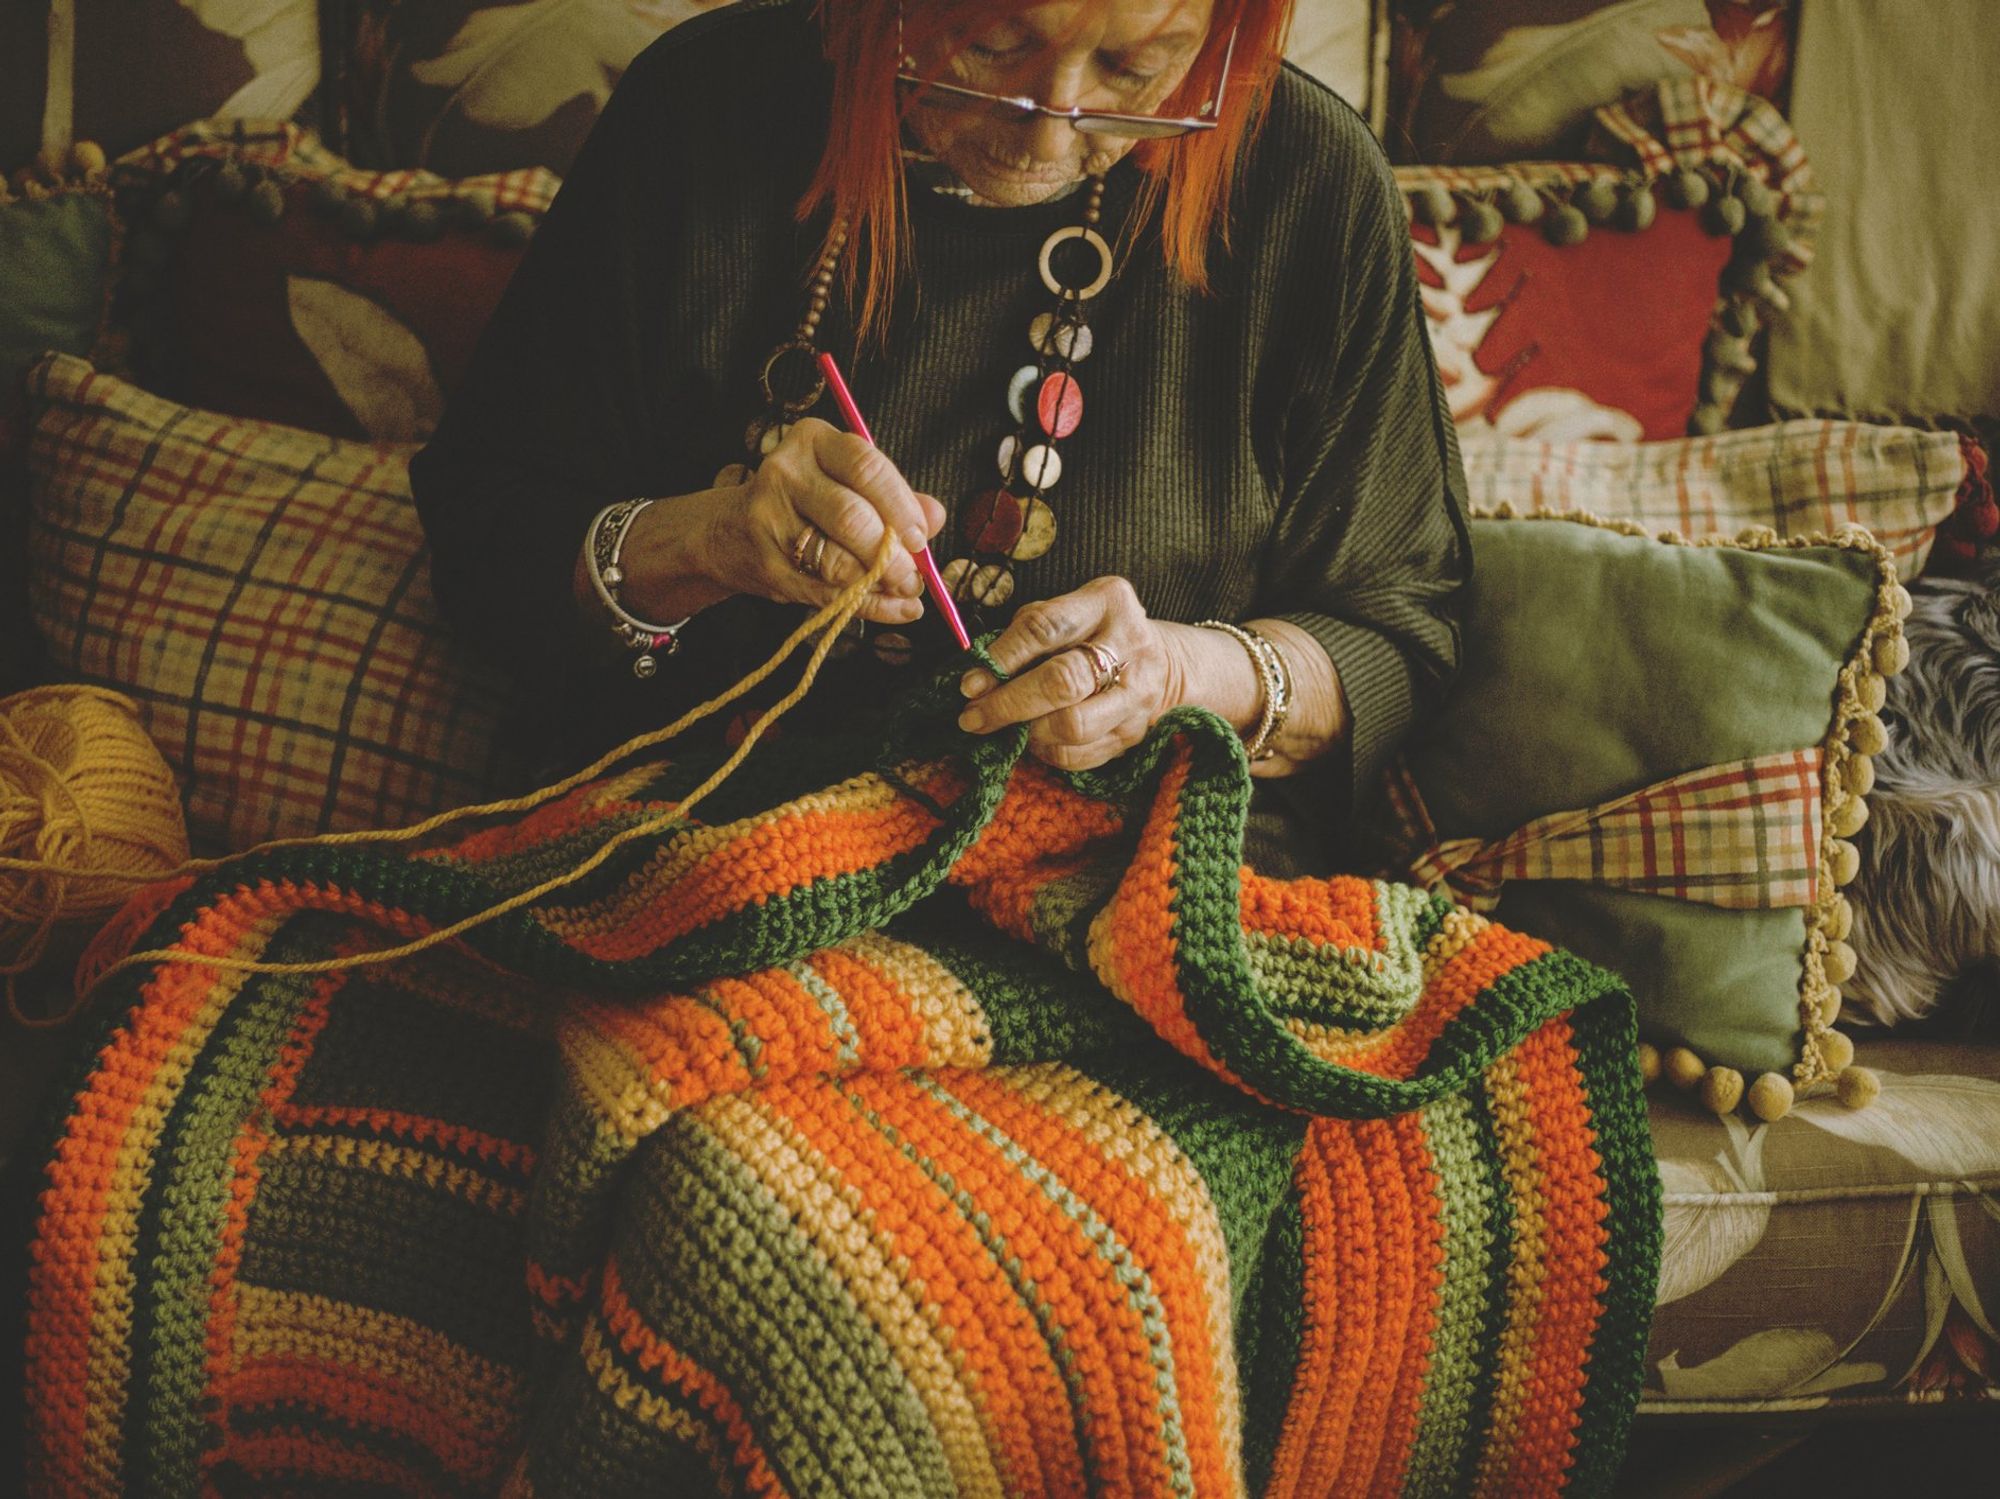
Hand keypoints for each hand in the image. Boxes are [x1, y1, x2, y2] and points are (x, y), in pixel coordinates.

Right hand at [622, 418, 946, 626]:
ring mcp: (770, 520)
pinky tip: (894, 608)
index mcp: (813, 441)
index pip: (866, 466)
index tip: (921, 534)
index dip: (900, 504)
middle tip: (915, 574)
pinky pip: (828, 592)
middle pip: (851, 516)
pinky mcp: (767, 565)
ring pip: (837, 559)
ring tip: (907, 592)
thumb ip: (893, 496)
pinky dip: (869, 606)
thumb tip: (936, 515)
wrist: (729, 532)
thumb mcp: (847, 484)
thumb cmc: (806, 503)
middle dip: (892, 553)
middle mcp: (786, 473)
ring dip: (881, 583)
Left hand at [955, 576, 1184, 770]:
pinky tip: (1032, 739)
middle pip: (1063, 682)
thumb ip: (1022, 636)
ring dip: (1026, 732)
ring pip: (1072, 726)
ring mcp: (1138, 693)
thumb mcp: (1062, 614)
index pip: (1046, 628)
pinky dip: (1045, 752)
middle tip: (973, 717)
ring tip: (1004, 728)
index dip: (1002, 659)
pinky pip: (1078, 755)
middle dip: (1008, 704)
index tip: (969, 684)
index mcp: (1107, 602)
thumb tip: (979, 681)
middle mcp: (1130, 644)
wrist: (1158, 663)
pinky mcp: (1134, 733)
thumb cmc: (1090, 634)